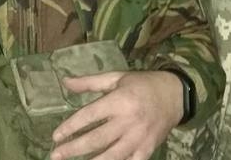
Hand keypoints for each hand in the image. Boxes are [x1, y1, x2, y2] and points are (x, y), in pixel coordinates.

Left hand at [50, 70, 183, 159]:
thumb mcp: (116, 78)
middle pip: (96, 139)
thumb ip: (90, 82)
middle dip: (74, 149)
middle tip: (55, 155)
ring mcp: (139, 137)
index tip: (55, 136)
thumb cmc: (142, 84)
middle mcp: (128, 120)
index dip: (70, 127)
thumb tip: (64, 82)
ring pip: (111, 156)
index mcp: (119, 100)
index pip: (89, 116)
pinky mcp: (148, 149)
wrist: (175, 95)